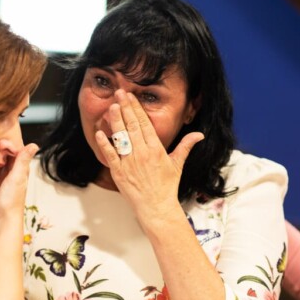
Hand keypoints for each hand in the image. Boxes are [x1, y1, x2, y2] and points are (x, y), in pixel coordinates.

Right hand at [0, 143, 37, 224]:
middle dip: (0, 148)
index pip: (17, 150)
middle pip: (8, 154)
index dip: (9, 144)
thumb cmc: (12, 200)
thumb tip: (34, 145)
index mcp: (22, 168)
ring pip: (1, 161)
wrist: (5, 218)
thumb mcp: (17, 177)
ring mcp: (6, 177)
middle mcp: (15, 171)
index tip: (0, 143)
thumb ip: (23, 161)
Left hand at [95, 90, 203, 224]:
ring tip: (111, 106)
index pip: (145, 123)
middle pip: (132, 126)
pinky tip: (99, 132)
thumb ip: (186, 146)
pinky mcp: (119, 172)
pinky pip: (110, 155)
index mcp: (156, 149)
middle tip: (119, 93)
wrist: (156, 206)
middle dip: (125, 108)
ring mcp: (129, 162)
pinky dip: (104, 144)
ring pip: (121, 137)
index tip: (130, 97)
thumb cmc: (167, 186)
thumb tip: (199, 134)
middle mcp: (142, 153)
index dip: (136, 108)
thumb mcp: (178, 165)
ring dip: (115, 121)